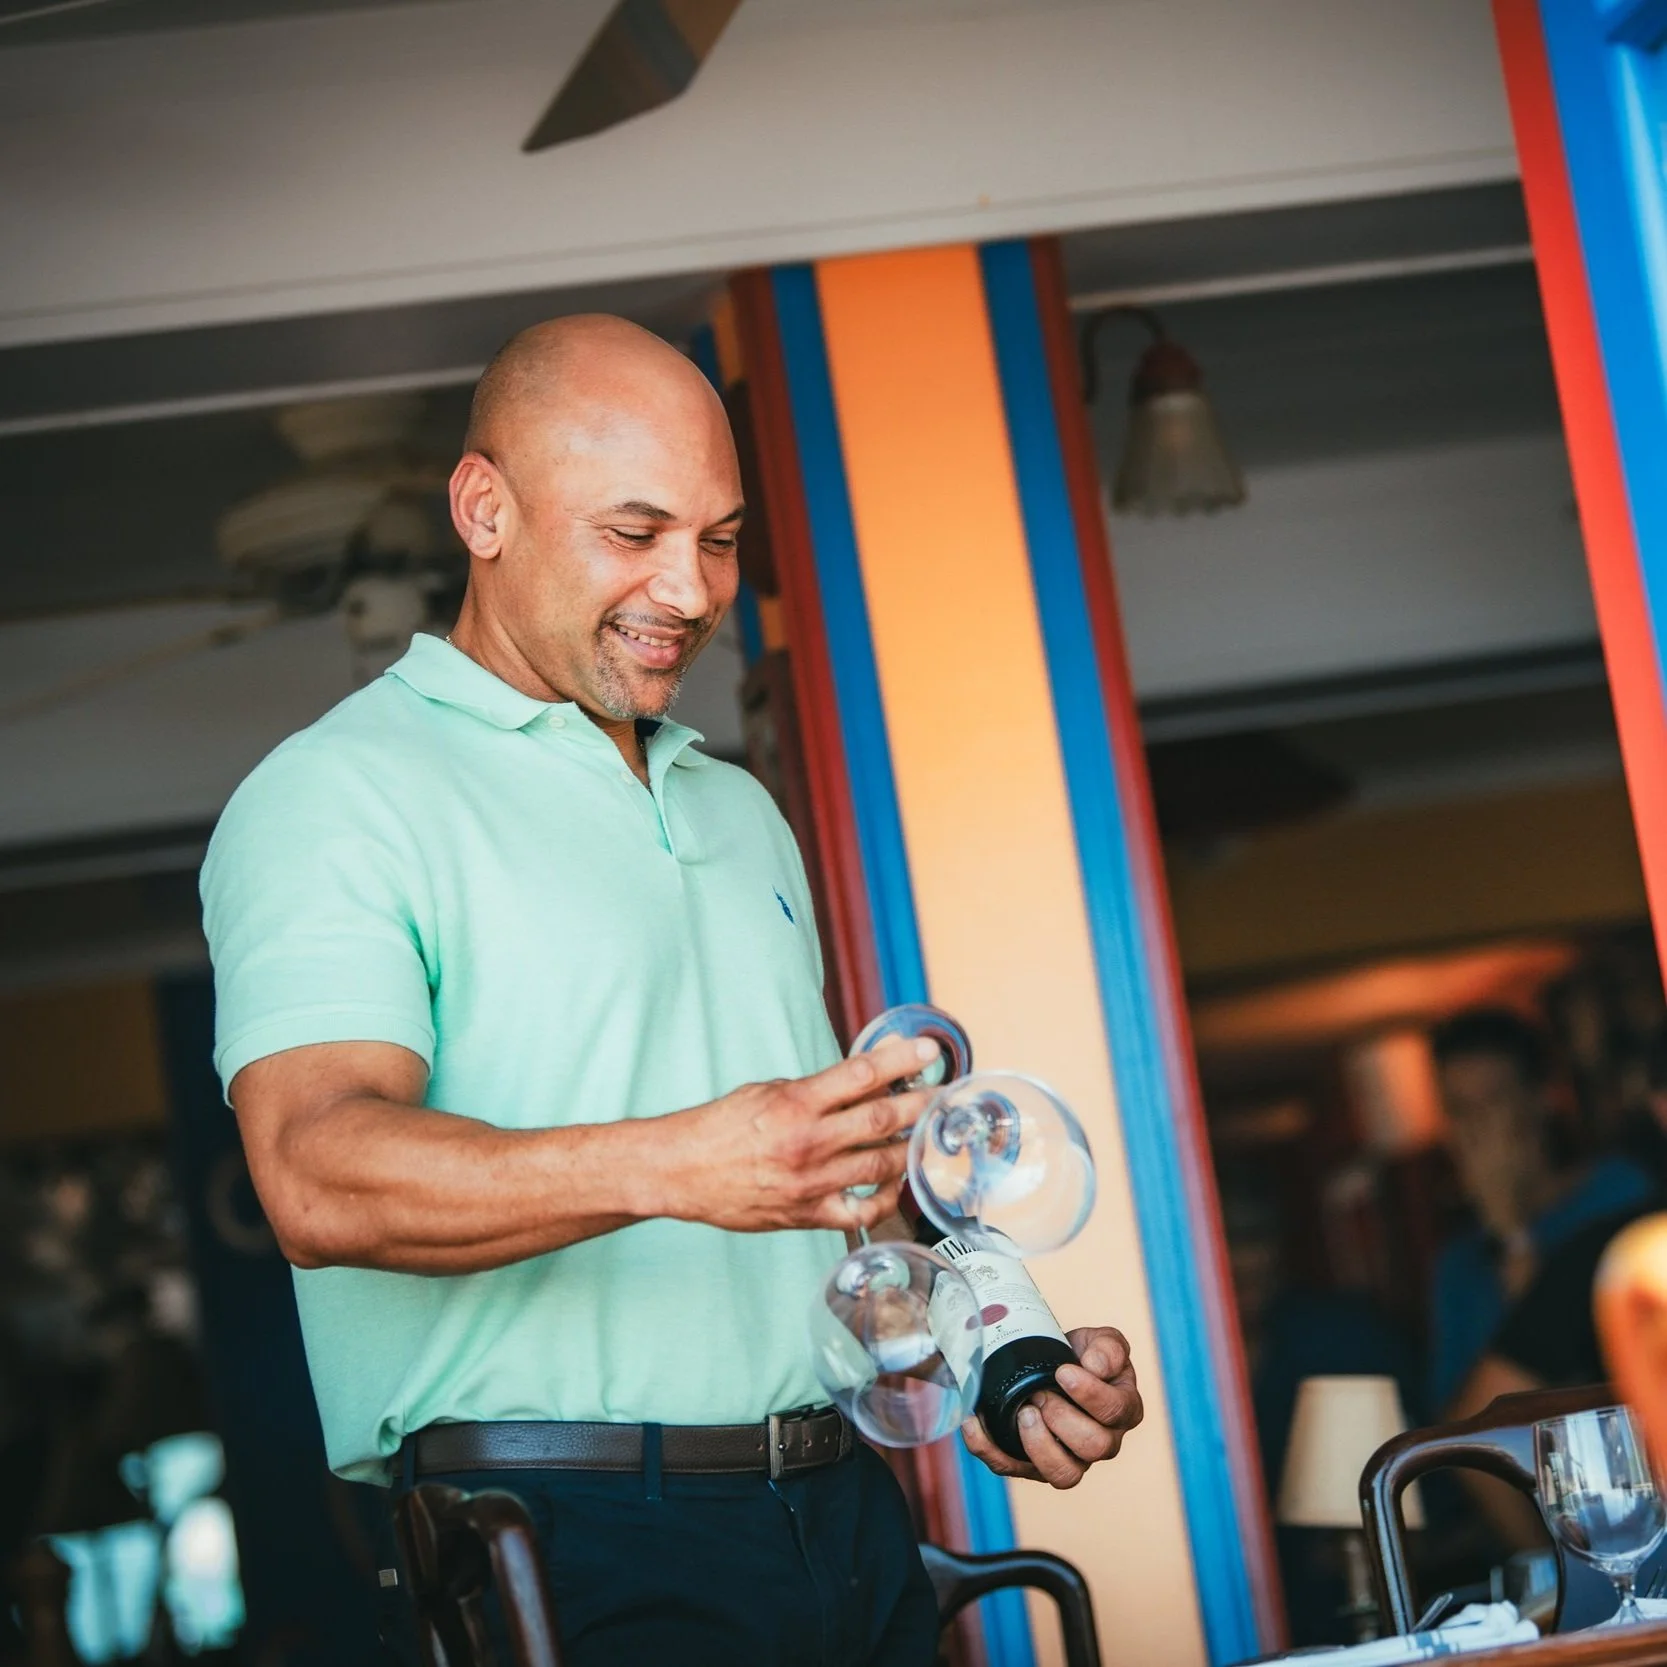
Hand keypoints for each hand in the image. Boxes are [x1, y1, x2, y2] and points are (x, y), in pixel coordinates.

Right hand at [654, 1036, 936, 1233]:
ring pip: (880, 1164)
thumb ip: (816, 1087)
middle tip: (941, 1093)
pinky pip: (862, 1210)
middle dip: (919, 1103)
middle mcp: (808, 1142)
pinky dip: (885, 1196)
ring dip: (909, 1147)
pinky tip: (893, 1181)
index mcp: (795, 1103)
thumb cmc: (720, 1126)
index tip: (926, 1049)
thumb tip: (865, 1076)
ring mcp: (810, 1182)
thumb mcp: (766, 1090)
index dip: (901, 1060)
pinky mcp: (808, 1213)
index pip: (861, 1074)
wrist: (680, 1171)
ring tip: (925, 1134)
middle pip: (882, 1119)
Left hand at [962, 1326, 1142, 1488]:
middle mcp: (1103, 1442)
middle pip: (1094, 1447)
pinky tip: (975, 1422)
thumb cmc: (1080, 1356)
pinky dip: (989, 1448)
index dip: (1089, 1394)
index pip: (1115, 1411)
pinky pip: (1011, 1468)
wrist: (1049, 1364)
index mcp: (1123, 1409)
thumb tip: (1094, 1365)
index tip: (1062, 1372)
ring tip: (1023, 1412)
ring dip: (1039, 1444)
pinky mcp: (1034, 1466)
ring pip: (1064, 1474)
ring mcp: (1070, 1459)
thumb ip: (1108, 1346)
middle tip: (1040, 1393)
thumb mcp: (1099, 1340)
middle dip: (1062, 1417)